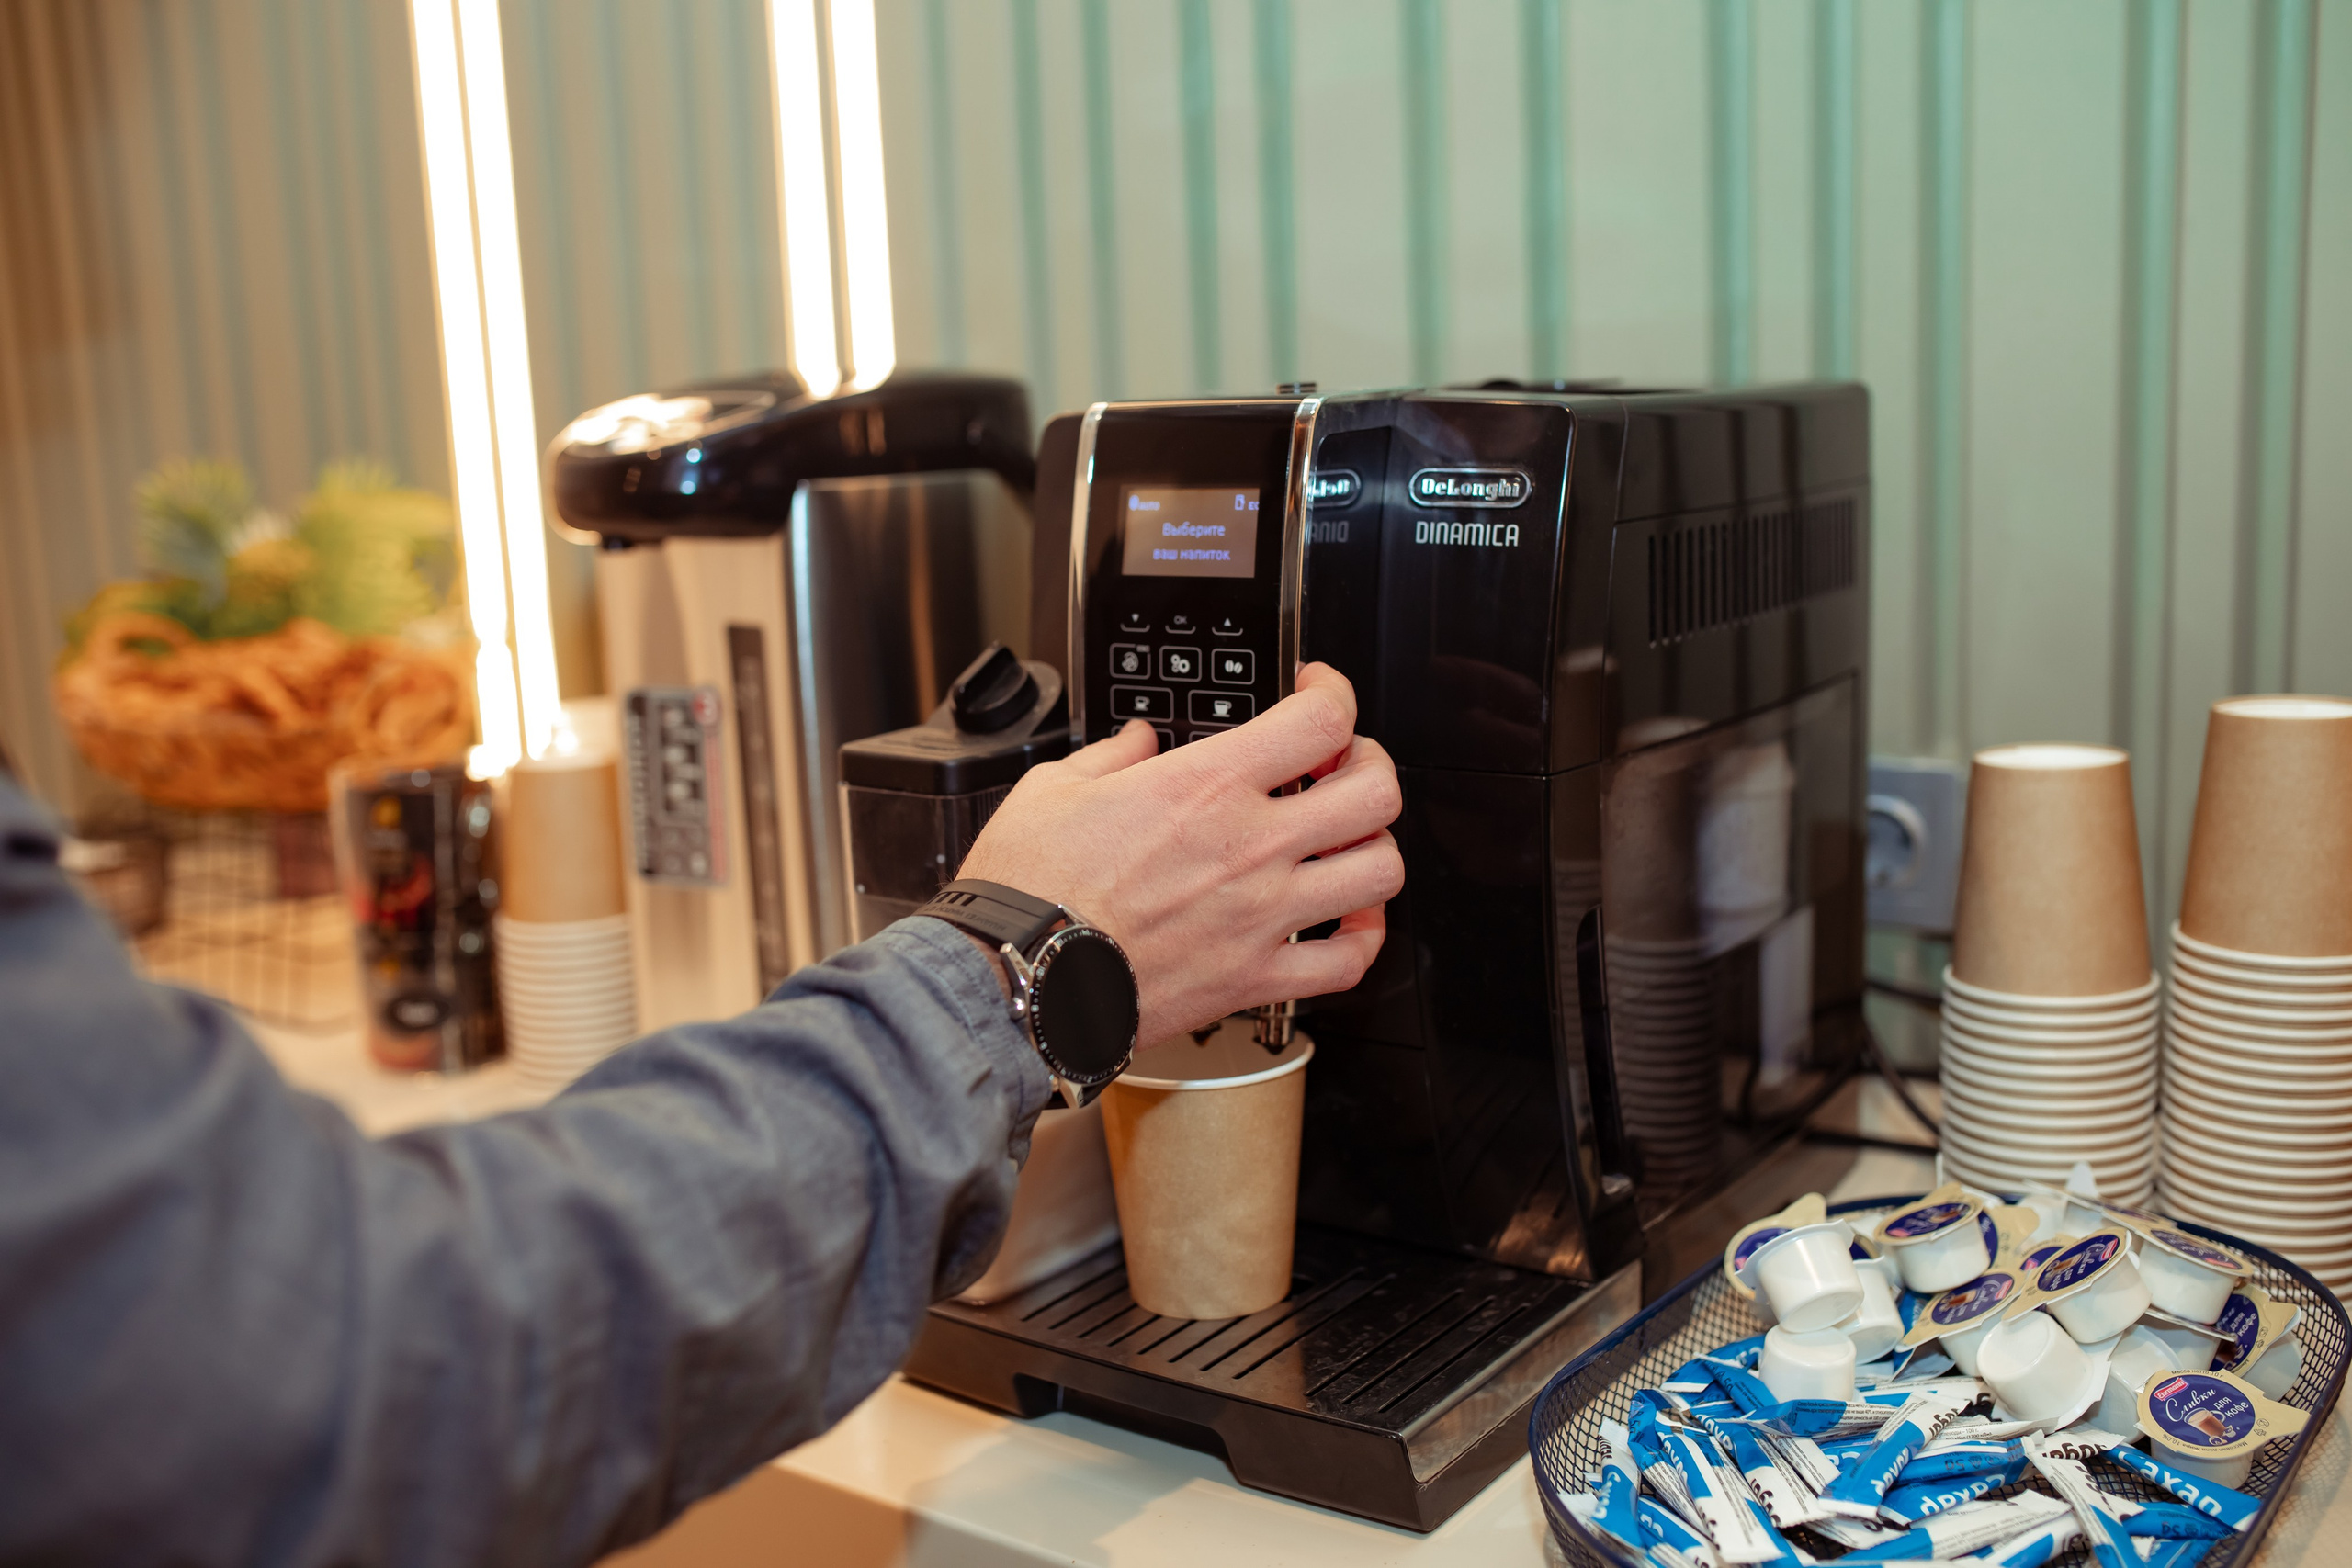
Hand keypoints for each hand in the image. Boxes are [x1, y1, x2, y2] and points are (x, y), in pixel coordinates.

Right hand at [955, 662, 1403, 1047]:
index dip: (1335, 692)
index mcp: (1205, 785)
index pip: (1321, 719)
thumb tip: (1137, 743)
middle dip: (1370, 765)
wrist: (1017, 979)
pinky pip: (1349, 962)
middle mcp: (1250, 846)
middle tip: (1343, 765)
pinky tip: (1346, 922)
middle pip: (1375, 791)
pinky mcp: (1256, 978)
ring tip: (1347, 842)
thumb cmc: (1028, 890)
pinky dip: (1363, 939)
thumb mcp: (1055, 788)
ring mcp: (1262, 915)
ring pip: (1380, 872)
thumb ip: (1112, 755)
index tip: (1318, 692)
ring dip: (1373, 847)